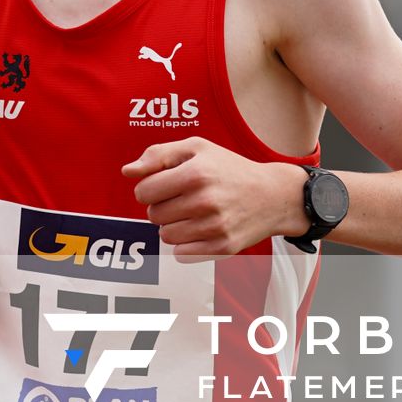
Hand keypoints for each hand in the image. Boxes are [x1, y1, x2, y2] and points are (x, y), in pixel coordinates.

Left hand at [122, 137, 301, 261]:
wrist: (273, 195)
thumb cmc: (229, 169)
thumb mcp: (196, 148)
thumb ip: (158, 155)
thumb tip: (127, 171)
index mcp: (195, 173)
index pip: (143, 191)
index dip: (150, 188)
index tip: (166, 185)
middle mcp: (205, 200)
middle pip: (153, 215)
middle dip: (163, 206)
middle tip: (184, 198)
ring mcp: (215, 226)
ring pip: (165, 235)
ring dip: (173, 225)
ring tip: (194, 213)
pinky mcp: (223, 247)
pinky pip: (181, 253)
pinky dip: (185, 243)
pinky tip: (201, 228)